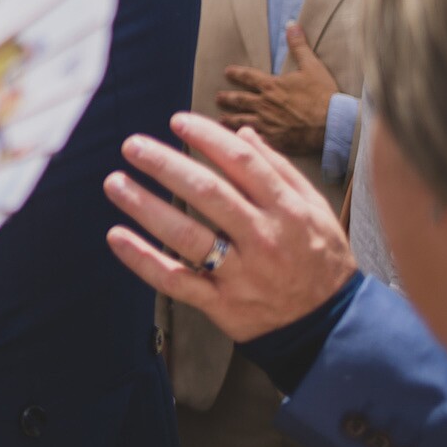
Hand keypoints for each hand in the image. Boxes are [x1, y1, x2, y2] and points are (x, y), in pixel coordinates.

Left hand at [104, 112, 355, 342]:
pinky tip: (116, 236)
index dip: (207, 137)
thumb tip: (242, 134)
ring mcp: (241, 274)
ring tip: (115, 183)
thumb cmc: (319, 257)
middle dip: (166, 166)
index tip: (177, 121)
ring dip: (145, 207)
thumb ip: (279, 170)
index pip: (242, 163)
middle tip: (132, 145)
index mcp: (287, 210)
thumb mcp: (314, 209)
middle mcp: (263, 239)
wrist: (332, 325)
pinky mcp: (221, 303)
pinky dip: (142, 259)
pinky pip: (175, 280)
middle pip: (208, 194)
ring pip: (187, 236)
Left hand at [218, 24, 337, 155]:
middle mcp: (264, 104)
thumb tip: (291, 24)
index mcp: (271, 86)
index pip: (247, 76)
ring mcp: (267, 124)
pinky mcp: (273, 140)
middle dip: (227, 98)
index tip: (227, 72)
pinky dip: (244, 138)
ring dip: (230, 119)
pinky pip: (254, 138)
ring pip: (242, 120)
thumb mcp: (312, 66)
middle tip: (218, 97)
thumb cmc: (324, 95)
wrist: (334, 124)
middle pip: (239, 100)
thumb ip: (299, 46)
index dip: (236, 74)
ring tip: (221, 118)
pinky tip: (238, 139)